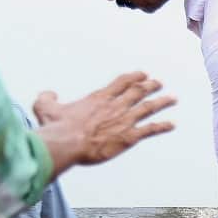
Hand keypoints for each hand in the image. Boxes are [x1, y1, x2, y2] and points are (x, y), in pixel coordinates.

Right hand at [33, 72, 175, 177]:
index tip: (142, 74)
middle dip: (151, 86)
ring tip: (172, 98)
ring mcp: (124, 121)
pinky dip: (163, 127)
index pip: (121, 83)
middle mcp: (115, 106)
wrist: (66, 144)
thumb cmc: (56, 128)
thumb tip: (49, 93)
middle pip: (138, 92)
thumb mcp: (44, 107)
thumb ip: (47, 97)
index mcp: (98, 98)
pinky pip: (150, 130)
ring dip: (162, 102)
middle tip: (159, 83)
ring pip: (148, 108)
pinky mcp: (129, 137)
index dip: (134, 77)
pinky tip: (172, 125)